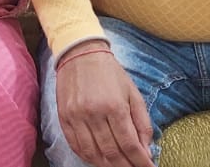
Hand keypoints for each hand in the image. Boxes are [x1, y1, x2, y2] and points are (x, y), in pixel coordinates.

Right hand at [55, 48, 154, 166]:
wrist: (80, 54)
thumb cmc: (110, 73)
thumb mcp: (133, 93)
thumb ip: (142, 122)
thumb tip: (146, 150)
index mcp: (114, 106)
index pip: (129, 144)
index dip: (140, 161)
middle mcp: (94, 113)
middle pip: (112, 152)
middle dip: (126, 166)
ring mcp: (76, 117)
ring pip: (93, 153)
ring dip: (107, 166)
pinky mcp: (64, 118)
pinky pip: (76, 146)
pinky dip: (88, 157)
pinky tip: (99, 160)